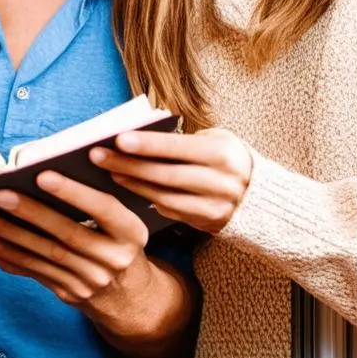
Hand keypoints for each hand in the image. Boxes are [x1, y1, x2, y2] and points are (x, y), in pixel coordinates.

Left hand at [0, 171, 184, 346]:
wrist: (130, 296)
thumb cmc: (117, 242)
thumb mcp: (121, 224)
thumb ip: (94, 204)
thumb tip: (42, 176)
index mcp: (131, 233)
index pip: (103, 208)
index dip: (73, 192)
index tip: (42, 175)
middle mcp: (114, 259)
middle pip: (67, 233)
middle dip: (30, 212)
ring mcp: (92, 281)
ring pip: (46, 254)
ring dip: (9, 235)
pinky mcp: (71, 294)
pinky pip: (36, 272)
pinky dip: (10, 257)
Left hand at [91, 127, 252, 233]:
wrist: (258, 195)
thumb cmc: (225, 157)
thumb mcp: (215, 140)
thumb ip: (183, 139)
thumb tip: (140, 135)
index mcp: (223, 154)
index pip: (179, 148)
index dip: (148, 144)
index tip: (119, 139)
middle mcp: (222, 182)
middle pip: (166, 174)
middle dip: (129, 164)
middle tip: (97, 155)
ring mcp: (215, 206)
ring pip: (164, 195)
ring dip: (132, 183)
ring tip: (107, 171)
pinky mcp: (206, 222)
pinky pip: (169, 210)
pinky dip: (145, 197)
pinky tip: (125, 186)